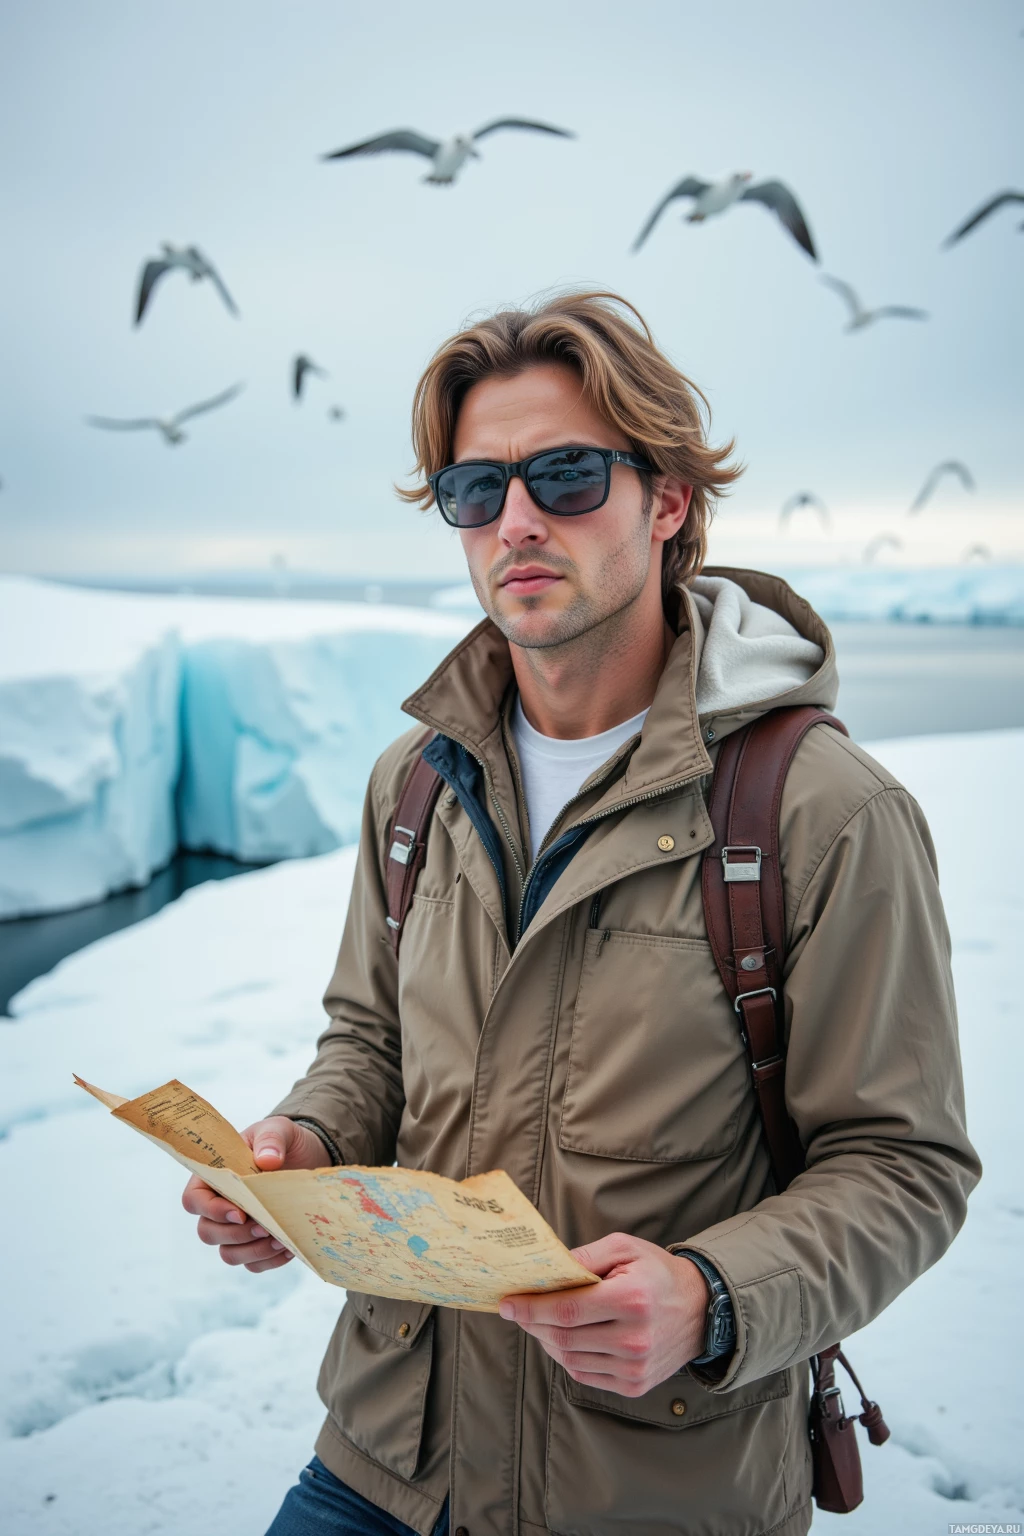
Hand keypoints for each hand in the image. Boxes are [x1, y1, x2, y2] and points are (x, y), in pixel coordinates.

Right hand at [181, 1116, 326, 1273]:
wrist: (308, 1157)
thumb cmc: (283, 1141)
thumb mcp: (279, 1129)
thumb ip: (271, 1138)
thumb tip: (267, 1160)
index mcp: (214, 1177)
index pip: (194, 1200)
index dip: (211, 1210)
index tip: (239, 1212)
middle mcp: (220, 1206)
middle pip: (207, 1232)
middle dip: (235, 1234)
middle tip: (265, 1226)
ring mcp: (237, 1228)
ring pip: (228, 1254)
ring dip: (253, 1251)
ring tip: (280, 1239)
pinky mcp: (257, 1244)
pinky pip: (253, 1264)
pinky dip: (270, 1260)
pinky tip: (289, 1248)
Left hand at [498, 1232, 709, 1397]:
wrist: (701, 1310)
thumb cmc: (657, 1273)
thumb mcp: (625, 1248)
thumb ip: (586, 1255)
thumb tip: (548, 1269)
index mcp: (631, 1301)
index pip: (566, 1310)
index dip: (531, 1308)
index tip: (506, 1303)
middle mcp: (633, 1340)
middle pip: (563, 1337)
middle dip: (532, 1323)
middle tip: (516, 1310)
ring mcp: (635, 1367)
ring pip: (570, 1359)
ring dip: (547, 1340)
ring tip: (539, 1322)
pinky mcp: (635, 1385)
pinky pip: (585, 1375)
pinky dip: (568, 1357)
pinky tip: (565, 1338)